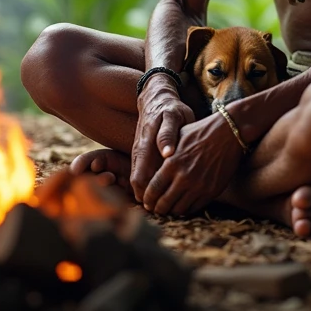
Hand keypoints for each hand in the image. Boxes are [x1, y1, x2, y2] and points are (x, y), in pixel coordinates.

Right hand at [130, 82, 194, 203]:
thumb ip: (169, 134)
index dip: (147, 196)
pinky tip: (160, 193)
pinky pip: (140, 174)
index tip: (160, 208)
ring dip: (146, 195)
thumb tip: (167, 153)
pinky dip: (147, 186)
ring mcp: (137, 153)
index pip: (140, 179)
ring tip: (162, 207)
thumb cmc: (171, 109)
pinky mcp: (140, 154)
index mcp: (145, 145)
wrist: (156, 98)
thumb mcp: (174, 116)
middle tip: (162, 212)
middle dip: (146, 200)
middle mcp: (138, 152)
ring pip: (137, 181)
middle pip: (136, 185)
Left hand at [142, 111, 243, 215]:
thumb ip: (164, 153)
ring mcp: (198, 186)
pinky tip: (184, 204)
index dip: (147, 199)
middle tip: (156, 209)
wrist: (228, 132)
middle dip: (157, 209)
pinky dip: (187, 209)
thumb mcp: (177, 137)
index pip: (153, 190)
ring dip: (172, 211)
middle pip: (163, 204)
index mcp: (172, 164)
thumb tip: (151, 166)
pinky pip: (194, 208)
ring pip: (178, 210)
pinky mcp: (211, 191)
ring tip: (170, 208)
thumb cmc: (200, 131)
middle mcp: (184, 178)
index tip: (146, 201)